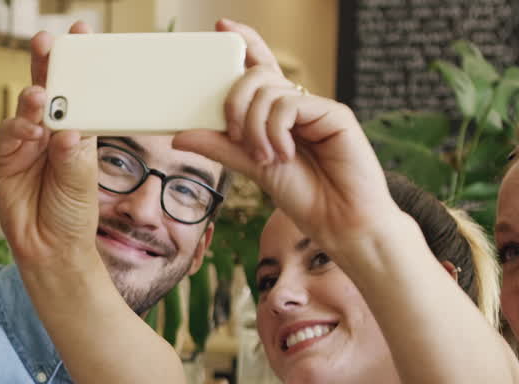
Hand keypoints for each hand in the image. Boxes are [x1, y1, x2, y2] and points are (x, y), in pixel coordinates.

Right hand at [0, 24, 102, 279]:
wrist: (49, 248)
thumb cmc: (73, 214)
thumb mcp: (83, 183)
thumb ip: (74, 156)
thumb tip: (67, 130)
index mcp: (79, 130)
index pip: (81, 90)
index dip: (79, 62)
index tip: (81, 34)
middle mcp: (53, 131)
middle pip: (49, 88)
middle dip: (47, 63)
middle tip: (47, 44)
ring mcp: (28, 142)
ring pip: (27, 108)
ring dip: (33, 98)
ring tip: (40, 97)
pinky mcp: (8, 157)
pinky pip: (9, 134)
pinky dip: (19, 129)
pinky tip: (30, 132)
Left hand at [172, 22, 397, 251]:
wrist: (338, 221)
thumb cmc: (303, 195)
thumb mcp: (252, 167)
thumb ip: (220, 147)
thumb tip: (179, 135)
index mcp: (277, 112)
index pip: (259, 66)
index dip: (244, 42)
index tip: (221, 27)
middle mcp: (297, 104)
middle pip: (255, 75)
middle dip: (234, 102)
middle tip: (237, 136)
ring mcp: (316, 107)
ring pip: (268, 91)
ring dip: (255, 127)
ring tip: (266, 158)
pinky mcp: (334, 113)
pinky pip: (289, 105)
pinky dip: (276, 131)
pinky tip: (285, 154)